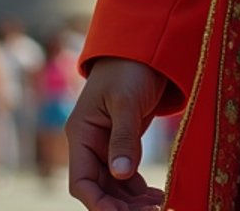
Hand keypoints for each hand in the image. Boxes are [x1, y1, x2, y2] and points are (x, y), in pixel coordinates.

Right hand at [67, 56, 168, 210]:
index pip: (82, 181)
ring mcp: (105, 144)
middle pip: (99, 188)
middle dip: (121, 206)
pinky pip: (126, 174)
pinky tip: (156, 196)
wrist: (144, 45)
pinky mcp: (122, 142)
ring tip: (159, 206)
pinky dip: (138, 188)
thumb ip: (123, 137)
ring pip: (114, 185)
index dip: (98, 202)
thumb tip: (121, 174)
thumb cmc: (130, 67)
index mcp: (81, 134)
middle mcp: (89, 143)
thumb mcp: (127, 100)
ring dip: (132, 201)